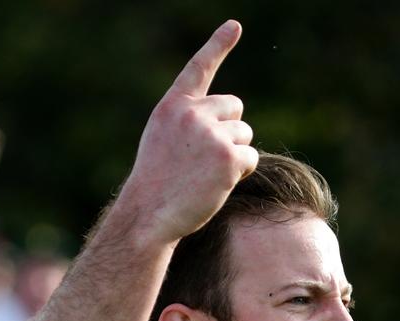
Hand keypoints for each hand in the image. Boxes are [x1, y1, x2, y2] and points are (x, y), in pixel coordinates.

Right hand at [123, 20, 257, 243]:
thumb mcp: (163, 142)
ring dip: (235, 154)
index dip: (218, 45)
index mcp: (172, 107)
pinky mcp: (228, 157)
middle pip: (235, 108)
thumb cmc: (156, 186)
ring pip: (245, 134)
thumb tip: (232, 123)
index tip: (235, 26)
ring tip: (208, 175)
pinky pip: (250, 157)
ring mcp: (211, 134)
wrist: (149, 214)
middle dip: (230, 132)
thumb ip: (189, 124)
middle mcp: (192, 114)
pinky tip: (218, 185)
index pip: (199, 68)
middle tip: (207, 160)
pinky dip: (241, 172)